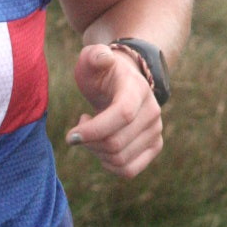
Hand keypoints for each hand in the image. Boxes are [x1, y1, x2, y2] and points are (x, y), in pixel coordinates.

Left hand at [66, 44, 162, 177]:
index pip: (122, 115)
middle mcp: (152, 111)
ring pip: (119, 159)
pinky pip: (128, 170)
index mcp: (136, 90)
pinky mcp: (154, 147)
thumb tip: (102, 58)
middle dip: (89, 142)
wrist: (122, 82)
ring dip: (97, 152)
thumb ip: (94, 56)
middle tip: (80, 128)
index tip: (71, 136)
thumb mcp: (92, 60)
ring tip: (92, 133)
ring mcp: (155, 131)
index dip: (94, 130)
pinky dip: (109, 164)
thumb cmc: (101, 73)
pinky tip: (102, 147)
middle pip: (115, 143)